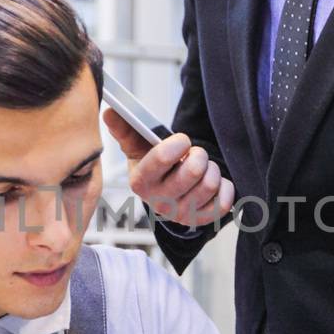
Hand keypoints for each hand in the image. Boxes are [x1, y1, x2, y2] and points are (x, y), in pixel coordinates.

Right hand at [103, 109, 234, 227]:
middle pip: (193, 170)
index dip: (179, 143)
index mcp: (140, 182)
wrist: (168, 189)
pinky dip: (224, 188)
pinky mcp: (201, 220)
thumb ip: (125, 128)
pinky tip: (214, 184)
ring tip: (202, 169)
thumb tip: (109, 112)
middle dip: (198, 155)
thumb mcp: (137, 146)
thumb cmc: (154, 163)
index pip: (162, 157)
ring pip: (210, 184)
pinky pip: (222, 203)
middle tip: (193, 155)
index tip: (182, 140)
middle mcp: (158, 202)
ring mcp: (180, 214)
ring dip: (211, 170)